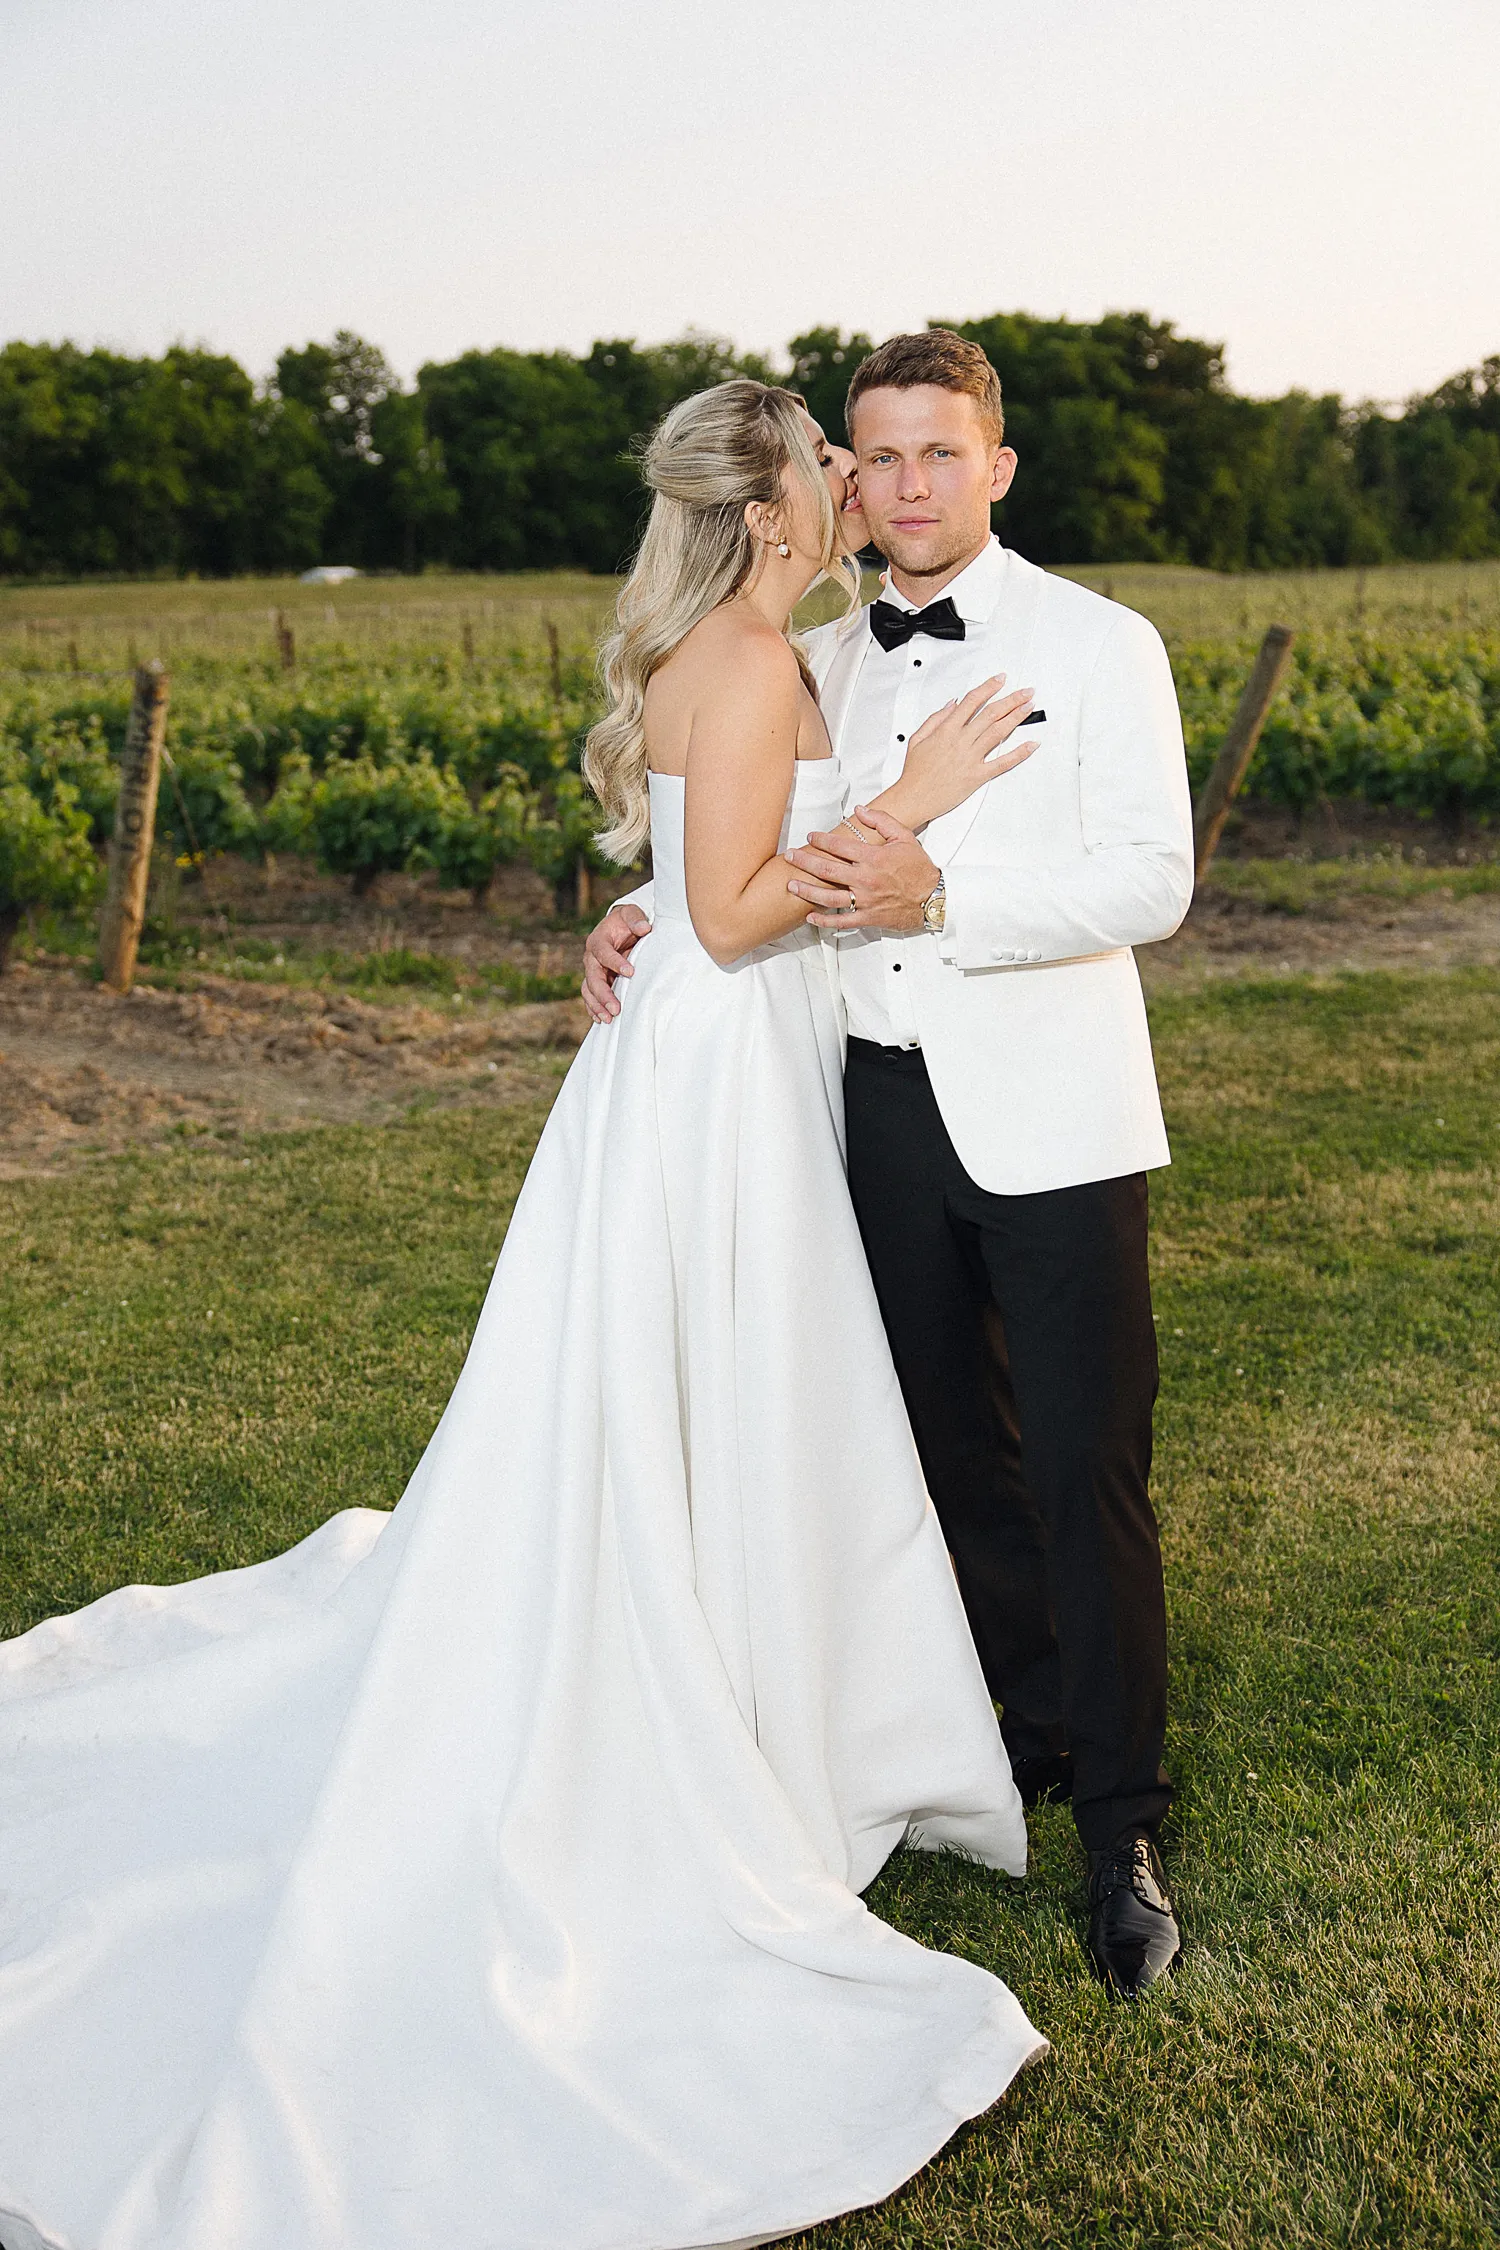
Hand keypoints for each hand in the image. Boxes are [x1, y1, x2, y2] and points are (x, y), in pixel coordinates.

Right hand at [581, 903, 651, 1022]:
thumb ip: (636, 918)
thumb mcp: (631, 913)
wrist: (620, 928)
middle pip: (592, 977)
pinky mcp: (596, 980)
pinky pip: (590, 996)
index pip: (603, 952)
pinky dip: (594, 1008)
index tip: (630, 972)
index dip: (615, 962)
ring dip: (597, 1005)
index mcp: (598, 940)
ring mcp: (592, 970)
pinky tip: (601, 1019)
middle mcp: (591, 957)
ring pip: (589, 989)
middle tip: (616, 1008)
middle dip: (603, 994)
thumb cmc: (627, 921)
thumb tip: (644, 928)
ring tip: (608, 1018)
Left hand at [786, 806, 938, 934]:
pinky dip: (824, 921)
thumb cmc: (919, 869)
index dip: (821, 840)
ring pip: (829, 897)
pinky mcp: (868, 918)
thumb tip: (861, 809)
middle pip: (827, 870)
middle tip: (790, 856)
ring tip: (791, 884)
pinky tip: (810, 916)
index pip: (840, 846)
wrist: (934, 898)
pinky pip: (842, 921)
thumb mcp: (905, 837)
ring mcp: (866, 901)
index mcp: (874, 858)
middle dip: (805, 862)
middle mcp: (866, 880)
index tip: (810, 837)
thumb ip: (882, 821)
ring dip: (807, 890)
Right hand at [883, 674, 1037, 829]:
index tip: (1000, 680)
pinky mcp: (977, 776)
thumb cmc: (914, 773)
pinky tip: (1031, 744)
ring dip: (1017, 717)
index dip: (989, 687)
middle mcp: (961, 741)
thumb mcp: (917, 739)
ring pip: (999, 732)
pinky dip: (1019, 753)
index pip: (972, 701)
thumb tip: (952, 704)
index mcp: (946, 730)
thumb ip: (935, 719)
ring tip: (1029, 708)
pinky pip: (1002, 763)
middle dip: (1012, 699)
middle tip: (1026, 692)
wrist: (913, 798)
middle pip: (991, 713)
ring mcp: (971, 758)